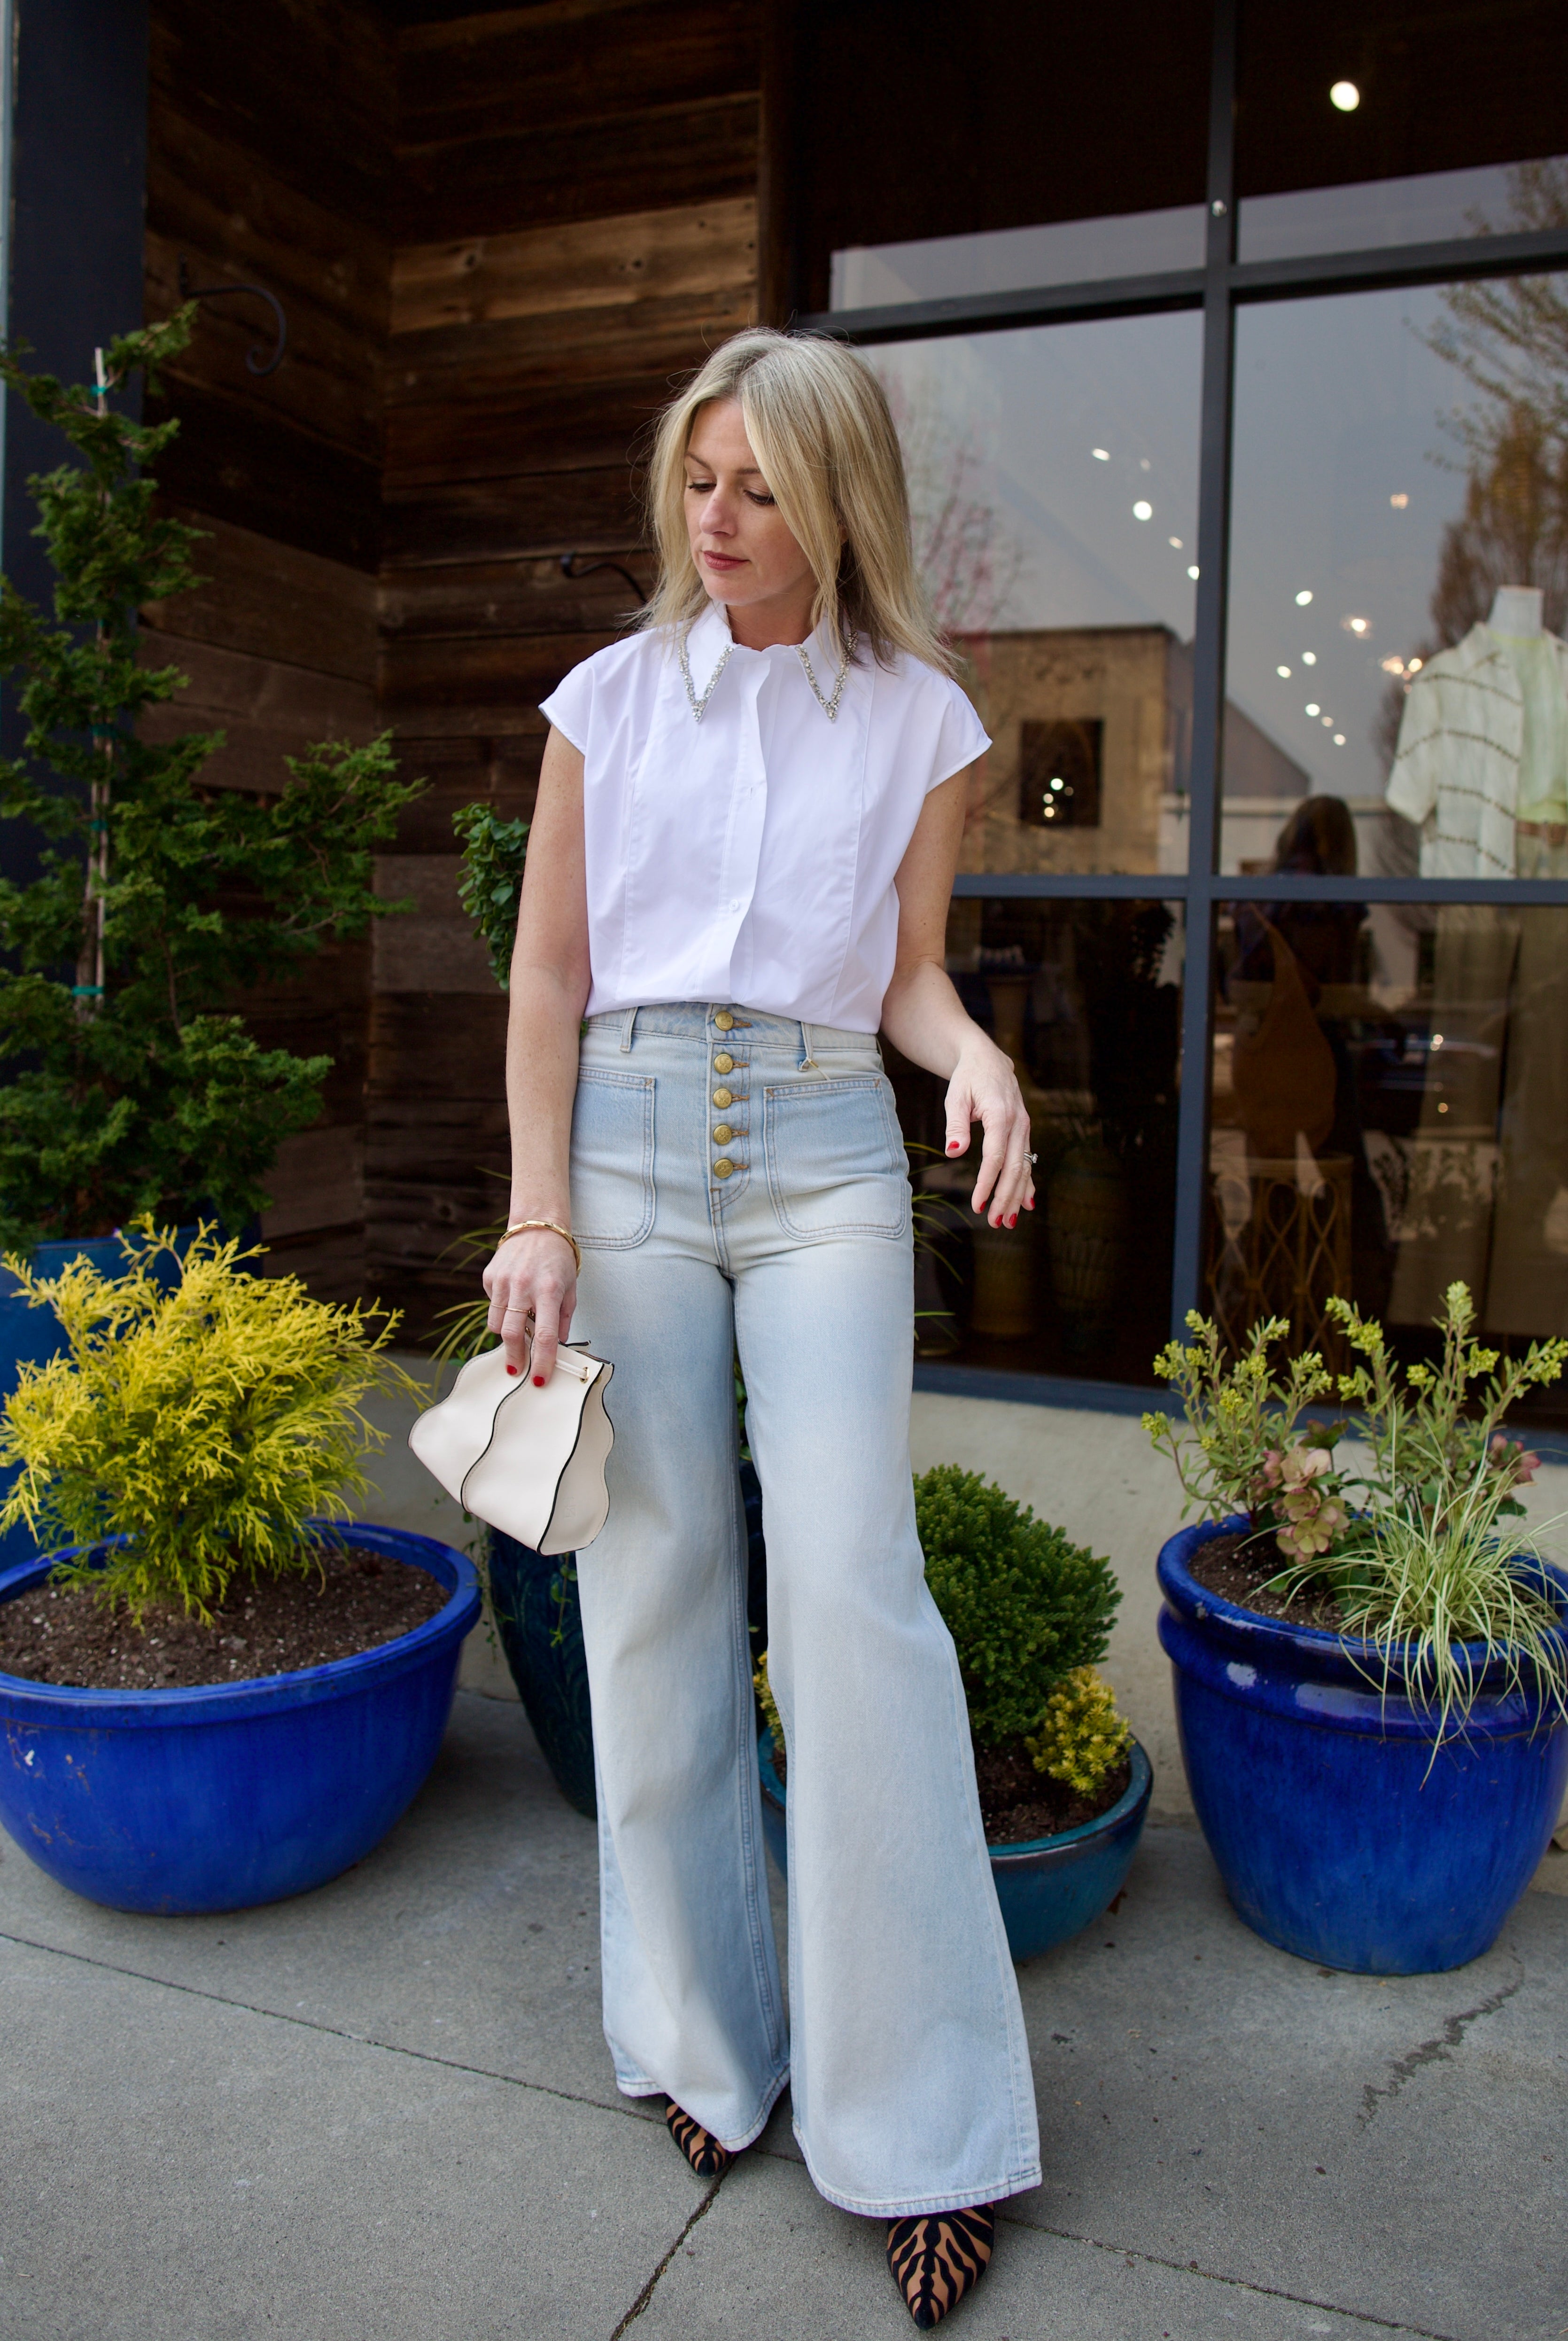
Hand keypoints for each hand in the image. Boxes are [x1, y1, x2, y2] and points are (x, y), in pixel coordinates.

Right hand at [481, 1228, 577, 1382]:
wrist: (537, 1227)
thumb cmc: (558, 1259)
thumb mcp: (570, 1289)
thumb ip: (563, 1320)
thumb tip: (556, 1347)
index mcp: (548, 1291)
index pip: (545, 1336)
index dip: (543, 1362)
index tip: (540, 1380)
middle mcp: (523, 1286)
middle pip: (511, 1335)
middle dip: (515, 1358)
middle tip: (518, 1370)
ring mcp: (503, 1281)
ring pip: (496, 1324)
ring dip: (506, 1336)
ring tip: (517, 1332)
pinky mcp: (490, 1277)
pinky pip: (492, 1306)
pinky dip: (501, 1311)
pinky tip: (513, 1300)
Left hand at [942, 1035, 1034, 1227]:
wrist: (988, 1060)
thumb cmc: (967, 1079)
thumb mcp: (955, 1097)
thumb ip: (956, 1124)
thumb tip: (953, 1151)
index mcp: (1001, 1115)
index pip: (995, 1157)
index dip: (987, 1183)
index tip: (978, 1204)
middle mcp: (1018, 1123)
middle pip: (1014, 1167)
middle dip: (1005, 1197)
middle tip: (995, 1222)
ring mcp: (1024, 1128)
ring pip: (1024, 1167)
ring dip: (1017, 1196)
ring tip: (1007, 1221)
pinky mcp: (1024, 1132)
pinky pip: (1028, 1160)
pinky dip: (1027, 1183)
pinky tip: (1027, 1203)